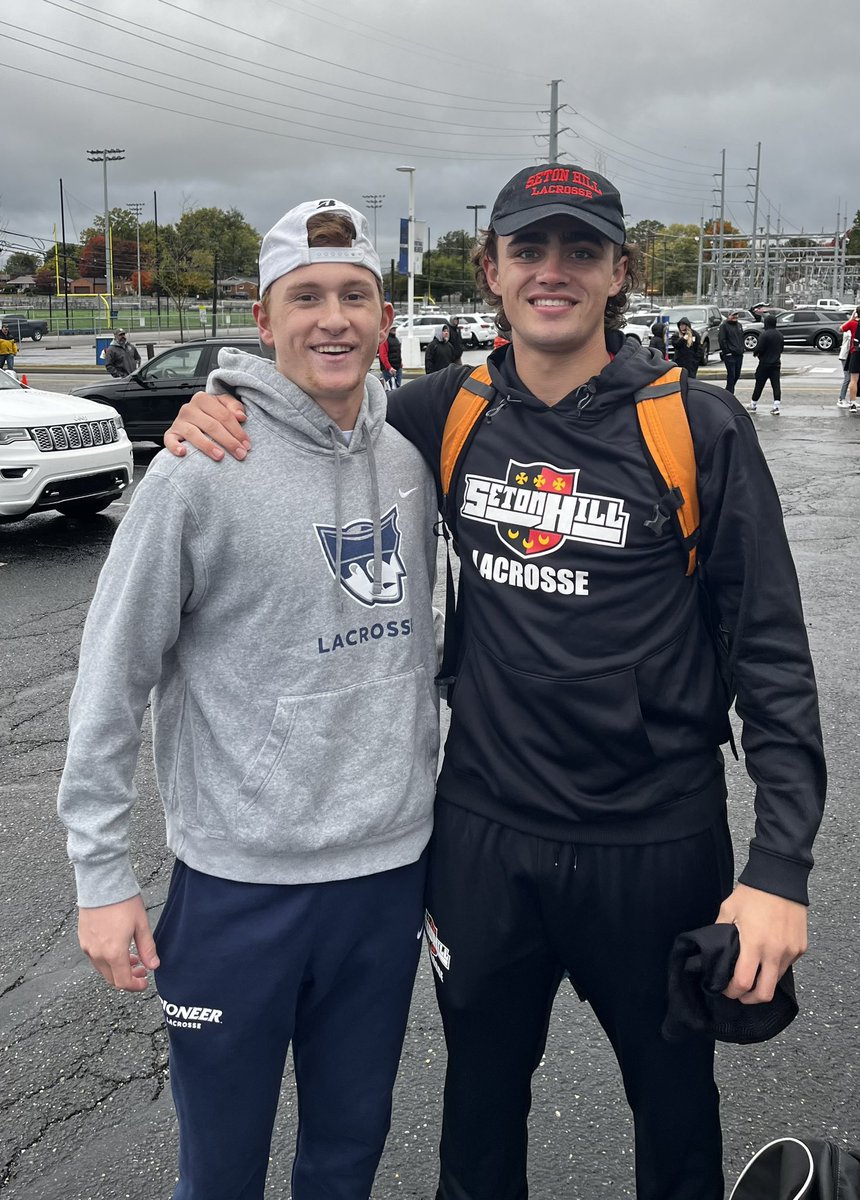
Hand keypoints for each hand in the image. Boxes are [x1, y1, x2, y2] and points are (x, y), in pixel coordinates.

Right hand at [78, 894, 159, 991]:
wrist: (102, 884)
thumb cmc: (123, 901)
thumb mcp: (141, 924)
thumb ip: (147, 948)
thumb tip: (153, 966)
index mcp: (114, 953)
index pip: (123, 982)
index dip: (135, 986)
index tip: (145, 982)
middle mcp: (97, 954)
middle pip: (112, 979)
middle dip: (128, 978)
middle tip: (141, 969)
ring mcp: (87, 947)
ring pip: (103, 969)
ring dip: (117, 969)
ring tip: (132, 957)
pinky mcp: (82, 939)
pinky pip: (94, 958)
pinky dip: (107, 960)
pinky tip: (117, 948)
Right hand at [164, 391, 249, 461]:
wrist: (193, 420)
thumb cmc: (211, 414)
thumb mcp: (224, 405)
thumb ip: (234, 407)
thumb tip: (241, 416)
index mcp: (203, 399)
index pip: (224, 415)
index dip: (238, 431)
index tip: (247, 444)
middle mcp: (189, 409)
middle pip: (212, 426)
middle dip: (228, 441)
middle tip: (240, 454)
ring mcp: (179, 422)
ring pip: (194, 434)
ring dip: (208, 446)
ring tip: (220, 456)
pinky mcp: (171, 434)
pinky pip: (170, 440)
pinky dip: (175, 447)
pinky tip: (184, 453)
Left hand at [715, 883, 806, 1003]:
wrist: (781, 878)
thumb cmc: (753, 893)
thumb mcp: (728, 910)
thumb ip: (720, 932)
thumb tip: (714, 951)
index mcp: (754, 944)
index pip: (744, 982)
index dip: (732, 991)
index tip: (726, 989)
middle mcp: (775, 952)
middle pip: (765, 993)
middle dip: (750, 999)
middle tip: (740, 993)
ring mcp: (791, 951)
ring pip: (777, 980)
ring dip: (764, 982)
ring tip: (753, 973)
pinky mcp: (801, 947)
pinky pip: (787, 965)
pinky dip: (776, 967)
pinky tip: (766, 956)